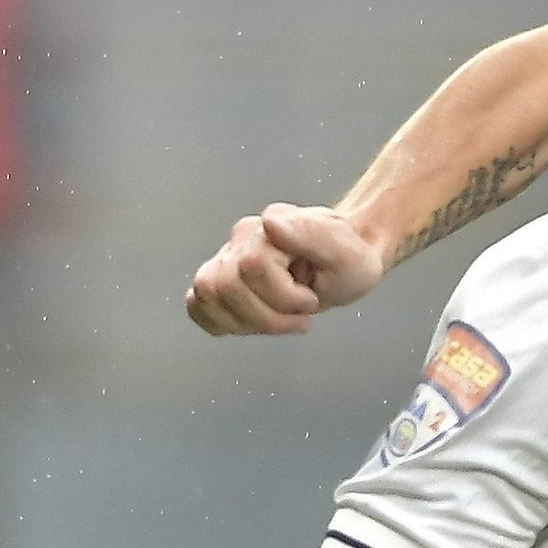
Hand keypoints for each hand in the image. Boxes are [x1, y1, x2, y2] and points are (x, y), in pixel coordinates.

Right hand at [186, 204, 386, 336]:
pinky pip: (197, 304)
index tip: (312, 300)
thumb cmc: (350, 261)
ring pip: (207, 295)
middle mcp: (243, 238)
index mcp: (273, 225)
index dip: (283, 295)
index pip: (253, 265)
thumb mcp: (349, 254)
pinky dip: (222, 322)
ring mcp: (227, 257)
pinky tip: (253, 323)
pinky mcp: (220, 279)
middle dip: (267, 315)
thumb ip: (314, 236)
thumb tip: (271, 223)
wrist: (344, 265)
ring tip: (282, 320)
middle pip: (225, 285)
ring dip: (247, 322)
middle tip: (302, 315)